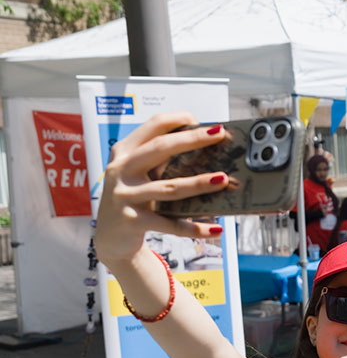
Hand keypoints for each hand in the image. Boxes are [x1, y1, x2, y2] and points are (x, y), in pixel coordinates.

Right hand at [93, 112, 228, 264]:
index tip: (206, 123)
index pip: (153, 126)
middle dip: (193, 139)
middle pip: (160, 148)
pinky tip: (216, 229)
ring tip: (224, 180)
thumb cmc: (132, 199)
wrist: (110, 237)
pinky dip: (195, 228)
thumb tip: (204, 149)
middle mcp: (122, 169)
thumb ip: (161, 160)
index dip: (179, 120)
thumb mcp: (139, 174)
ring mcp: (125, 195)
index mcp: (125, 152)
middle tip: (219, 135)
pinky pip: (171, 224)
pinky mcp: (132, 220)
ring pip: (170, 187)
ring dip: (199, 183)